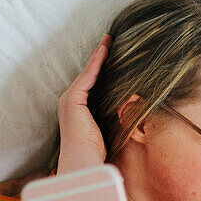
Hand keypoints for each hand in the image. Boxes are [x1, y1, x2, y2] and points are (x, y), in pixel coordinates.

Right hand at [56, 35, 109, 174]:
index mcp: (77, 109)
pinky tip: (104, 51)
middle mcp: (69, 102)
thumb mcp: (107, 129)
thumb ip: (113, 118)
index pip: (90, 84)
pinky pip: (87, 76)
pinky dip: (96, 62)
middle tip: (109, 41)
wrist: (83, 160)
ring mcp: (69, 99)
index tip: (109, 55)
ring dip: (98, 55)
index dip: (99, 68)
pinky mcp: (73, 99)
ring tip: (108, 40)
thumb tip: (131, 110)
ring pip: (87, 72)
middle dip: (98, 57)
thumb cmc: (95, 152)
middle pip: (88, 74)